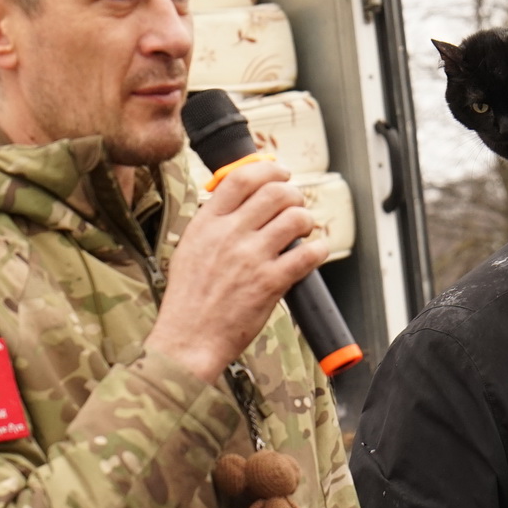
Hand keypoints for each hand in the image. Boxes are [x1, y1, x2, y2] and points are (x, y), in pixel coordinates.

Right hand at [146, 159, 328, 382]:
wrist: (189, 338)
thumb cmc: (189, 298)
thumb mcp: (189, 248)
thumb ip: (213, 222)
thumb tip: (241, 200)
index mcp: (207, 223)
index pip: (241, 178)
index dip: (268, 169)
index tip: (281, 173)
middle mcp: (229, 235)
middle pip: (275, 193)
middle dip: (294, 194)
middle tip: (296, 205)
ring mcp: (251, 258)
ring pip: (295, 219)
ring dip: (306, 220)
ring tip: (303, 231)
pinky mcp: (270, 282)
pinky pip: (308, 254)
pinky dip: (318, 249)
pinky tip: (315, 252)